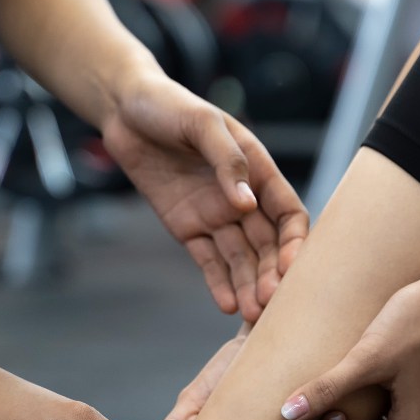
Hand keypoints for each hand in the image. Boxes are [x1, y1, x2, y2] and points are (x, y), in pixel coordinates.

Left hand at [101, 71, 307, 320]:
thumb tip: (246, 203)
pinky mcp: (188, 228)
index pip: (288, 213)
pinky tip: (227, 305)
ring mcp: (215, 215)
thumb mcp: (202, 123)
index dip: (294, 241)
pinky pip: (208, 260)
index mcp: (258, 170)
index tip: (292, 267)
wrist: (124, 109)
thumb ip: (228, 161)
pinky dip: (218, 282)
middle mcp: (242, 198)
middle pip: (267, 244)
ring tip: (252, 313)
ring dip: (249, 285)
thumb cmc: (169, 105)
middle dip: (272, 274)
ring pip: (241, 258)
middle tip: (270, 303)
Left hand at [280, 262, 419, 419]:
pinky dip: (413, 389)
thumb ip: (327, 389)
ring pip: (414, 419)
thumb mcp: (365, 357)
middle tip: (352, 395)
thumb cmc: (417, 322)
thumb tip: (286, 414)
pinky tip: (400, 357)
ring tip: (373, 373)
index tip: (342, 414)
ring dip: (391, 405)